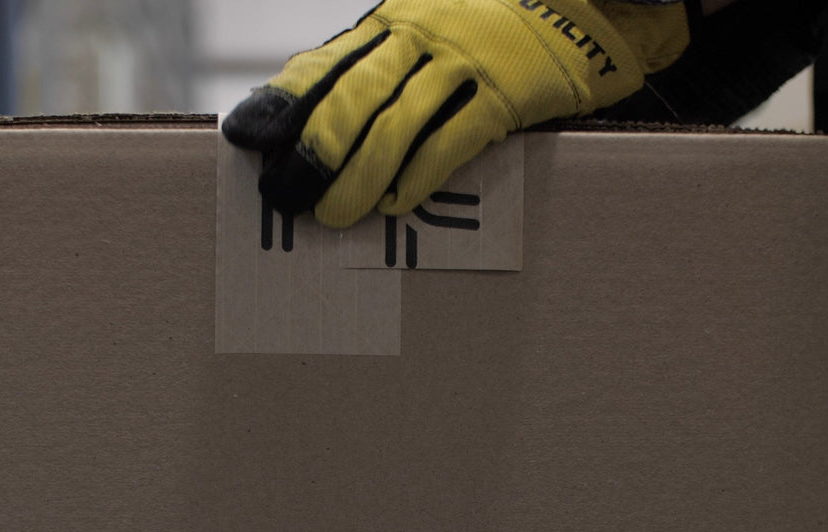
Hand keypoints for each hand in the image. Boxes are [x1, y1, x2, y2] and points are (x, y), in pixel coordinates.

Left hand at [222, 0, 690, 227]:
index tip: (244, 137)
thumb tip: (309, 115)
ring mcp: (465, 61)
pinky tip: (397, 203)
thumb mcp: (427, 28)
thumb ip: (378, 63)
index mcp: (393, 21)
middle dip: (312, 150)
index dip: (282, 101)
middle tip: (284, 196)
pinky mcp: (506, 91)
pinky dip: (422, 173)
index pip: (325, 64)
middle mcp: (421, 35)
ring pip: (397, 124)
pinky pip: (456, 138)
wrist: (583, 2)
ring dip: (359, 176)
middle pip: (352, 97)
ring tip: (333, 215)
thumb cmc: (491, 29)